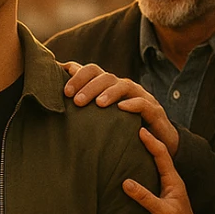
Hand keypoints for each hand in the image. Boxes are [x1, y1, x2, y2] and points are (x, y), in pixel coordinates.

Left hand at [61, 65, 177, 153]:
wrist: (158, 142)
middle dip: (88, 86)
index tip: (64, 91)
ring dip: (109, 93)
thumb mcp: (100, 116)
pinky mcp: (154, 110)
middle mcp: (123, 87)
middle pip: (104, 76)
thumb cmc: (123, 127)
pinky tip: (122, 108)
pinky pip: (143, 103)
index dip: (77, 76)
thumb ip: (81, 102)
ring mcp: (139, 96)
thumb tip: (57, 88)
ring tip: (98, 104)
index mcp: (108, 86)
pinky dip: (133, 104)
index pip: (91, 71)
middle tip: (75, 100)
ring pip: (123, 86)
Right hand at [122, 129, 209, 213]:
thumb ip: (145, 198)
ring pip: (154, 166)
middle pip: (158, 156)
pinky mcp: (162, 197)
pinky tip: (131, 170)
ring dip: (144, 155)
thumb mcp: (161, 212)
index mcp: (174, 180)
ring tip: (129, 145)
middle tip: (132, 130)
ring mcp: (167, 188)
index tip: (138, 129)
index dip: (151, 141)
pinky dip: (142, 169)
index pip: (162, 155)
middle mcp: (171, 181)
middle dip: (147, 142)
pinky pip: (151, 177)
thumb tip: (126, 182)